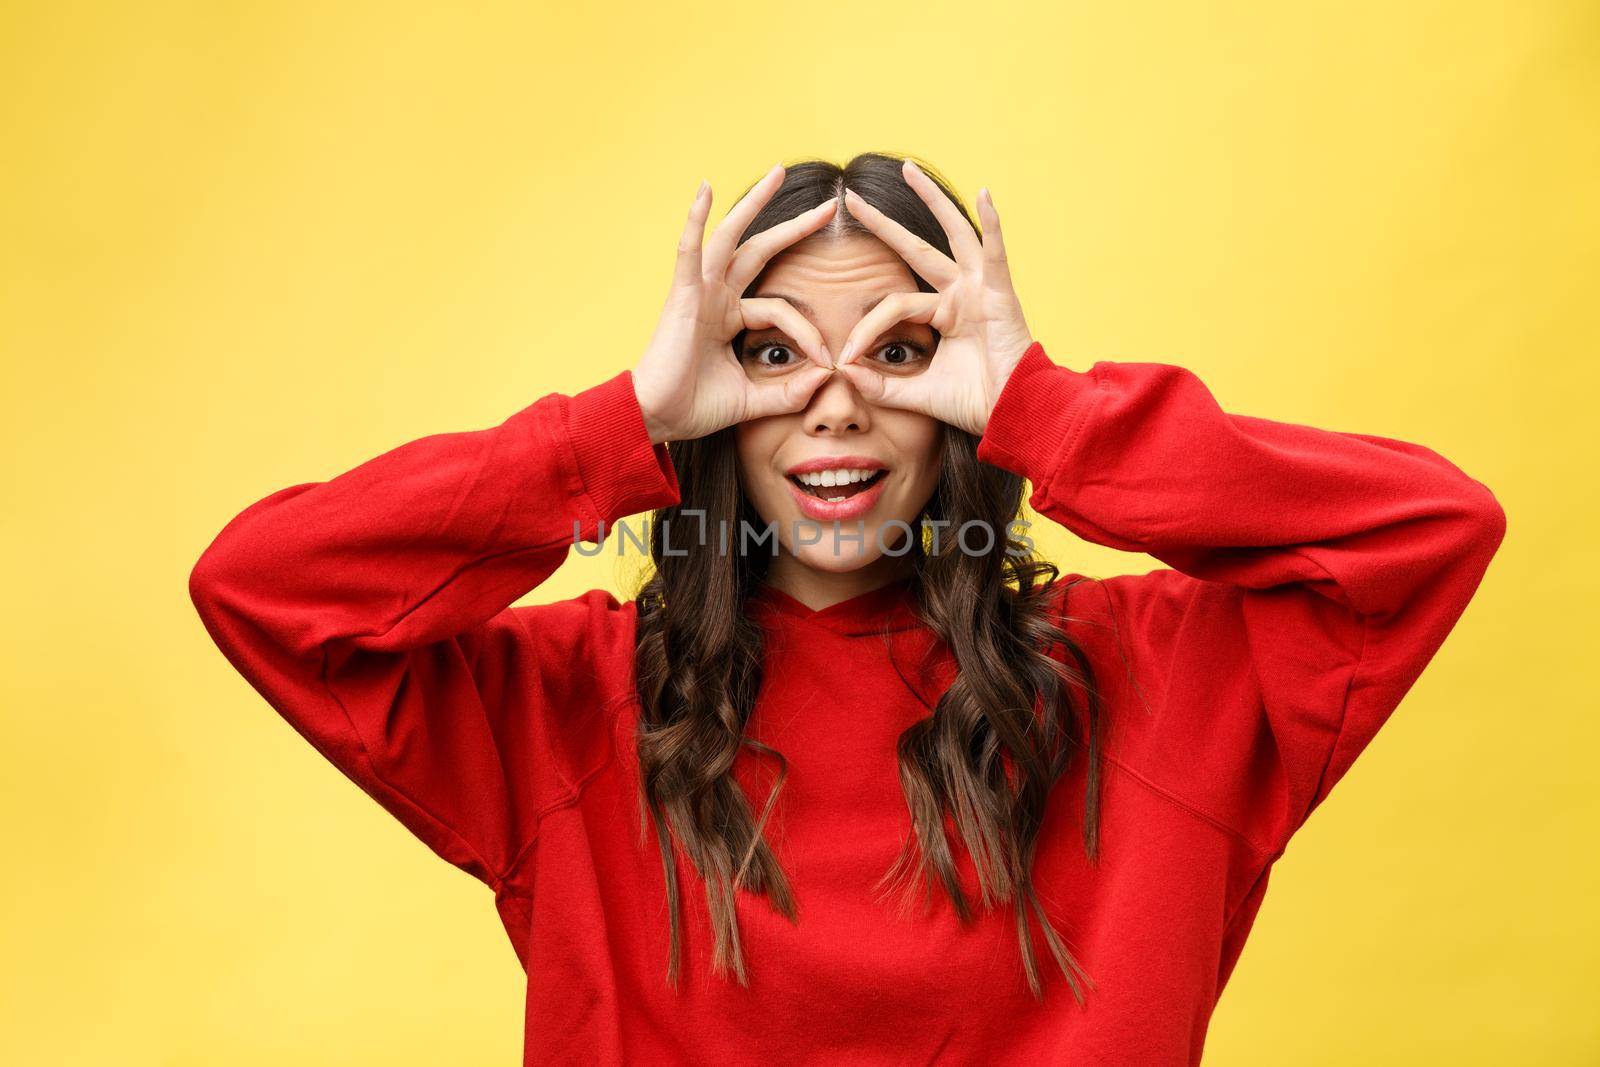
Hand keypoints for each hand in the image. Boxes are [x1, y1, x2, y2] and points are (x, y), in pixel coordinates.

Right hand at [632, 165, 838, 443]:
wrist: (657, 418)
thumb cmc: (695, 408)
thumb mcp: (754, 400)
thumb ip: (789, 391)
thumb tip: (829, 378)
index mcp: (730, 318)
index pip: (782, 310)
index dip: (809, 334)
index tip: (829, 363)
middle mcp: (716, 298)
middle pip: (760, 251)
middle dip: (794, 227)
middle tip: (829, 206)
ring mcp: (699, 292)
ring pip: (731, 238)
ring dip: (754, 204)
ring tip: (778, 173)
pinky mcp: (682, 296)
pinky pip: (690, 251)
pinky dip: (695, 220)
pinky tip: (705, 189)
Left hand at [834, 161, 1035, 435]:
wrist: (1013, 416)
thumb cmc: (973, 404)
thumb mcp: (916, 393)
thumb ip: (881, 384)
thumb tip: (843, 371)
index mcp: (942, 315)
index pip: (892, 306)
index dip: (865, 329)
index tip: (844, 358)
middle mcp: (960, 294)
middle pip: (915, 249)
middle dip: (883, 224)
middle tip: (851, 198)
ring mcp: (980, 289)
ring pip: (952, 235)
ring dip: (932, 200)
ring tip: (908, 169)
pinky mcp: (1001, 293)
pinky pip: (995, 253)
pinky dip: (992, 224)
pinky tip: (986, 194)